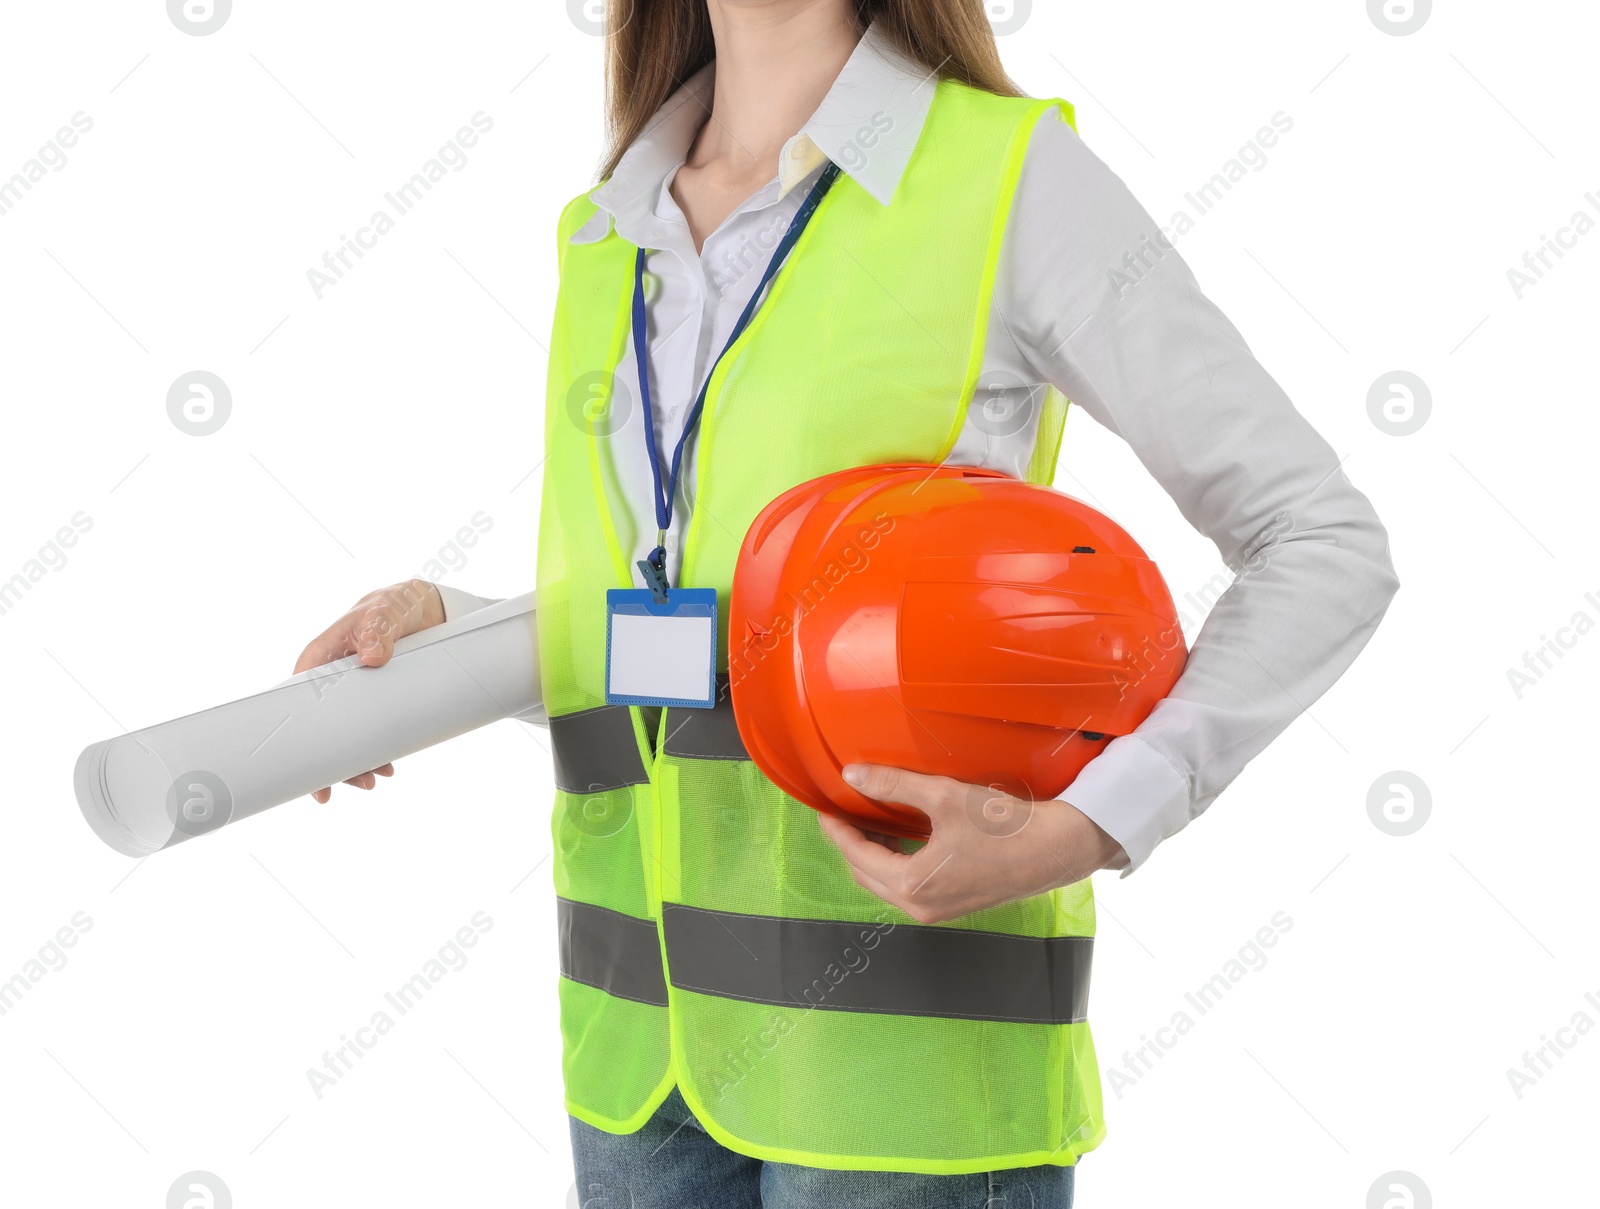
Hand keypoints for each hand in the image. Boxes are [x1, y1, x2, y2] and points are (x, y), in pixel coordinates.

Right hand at [292, 579, 445, 802]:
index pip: (299, 701)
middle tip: (352, 782)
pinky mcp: (377, 696)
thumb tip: (372, 656)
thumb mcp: (385, 611)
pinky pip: (370, 727)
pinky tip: (387, 765)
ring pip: (347, 732)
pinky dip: (376, 748)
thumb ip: (378, 629)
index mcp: (321, 657)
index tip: (303, 765)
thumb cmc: (392, 605)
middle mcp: (334, 678)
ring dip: (358, 760)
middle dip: (333, 759)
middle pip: (323, 726)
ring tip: (375, 779)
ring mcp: (356, 691)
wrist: (423, 606)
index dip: (299, 735)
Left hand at [817, 764, 1127, 924]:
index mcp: (912, 885)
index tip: (826, 806)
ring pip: (887, 883)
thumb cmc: (1004, 825)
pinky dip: (896, 863)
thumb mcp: (943, 797)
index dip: (837, 828)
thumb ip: (893, 786)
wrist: (1055, 849)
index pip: (856, 854)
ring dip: (873, 853)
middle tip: (846, 809)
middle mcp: (920, 907)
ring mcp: (937, 911)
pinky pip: (909, 886)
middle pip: (866, 873)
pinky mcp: (953, 905)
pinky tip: (902, 836)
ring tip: (871, 817)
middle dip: (851, 842)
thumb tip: (853, 776)